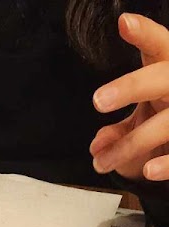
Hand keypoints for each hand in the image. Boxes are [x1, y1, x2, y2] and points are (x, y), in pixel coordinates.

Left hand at [90, 12, 168, 181]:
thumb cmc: (163, 121)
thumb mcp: (142, 120)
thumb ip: (118, 132)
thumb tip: (97, 147)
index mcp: (168, 70)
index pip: (159, 45)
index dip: (144, 33)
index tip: (124, 23)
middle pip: (162, 77)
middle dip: (132, 87)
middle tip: (98, 100)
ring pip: (164, 123)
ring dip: (130, 144)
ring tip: (102, 162)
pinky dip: (166, 164)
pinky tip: (148, 171)